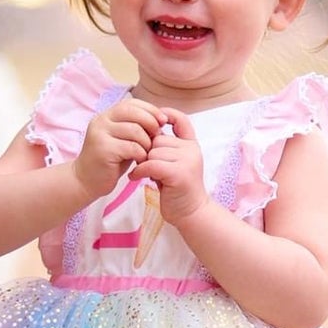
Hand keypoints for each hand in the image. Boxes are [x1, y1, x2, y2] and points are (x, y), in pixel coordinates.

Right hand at [71, 96, 162, 201]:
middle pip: (134, 112)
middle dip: (151, 123)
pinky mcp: (103, 149)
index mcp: (107, 116)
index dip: (150, 110)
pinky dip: (141, 155)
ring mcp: (100, 134)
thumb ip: (137, 128)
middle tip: (158, 137)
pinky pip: (132, 147)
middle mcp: (101, 121)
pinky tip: (140, 162)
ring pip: (135, 130)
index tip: (163, 121)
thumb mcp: (124, 140)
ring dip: (147, 143)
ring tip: (147, 153)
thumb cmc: (111, 161)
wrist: (87, 181)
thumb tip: (161, 120)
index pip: (132, 103)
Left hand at [131, 108, 207, 224]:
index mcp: (191, 145)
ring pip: (153, 151)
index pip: (181, 119)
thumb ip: (166, 148)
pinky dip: (140, 170)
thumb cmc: (177, 189)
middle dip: (148, 151)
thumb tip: (145, 134)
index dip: (167, 115)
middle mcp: (191, 150)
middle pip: (158, 138)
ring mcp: (187, 161)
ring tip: (144, 173)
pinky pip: (151, 164)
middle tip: (146, 165)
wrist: (190, 213)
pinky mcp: (178, 173)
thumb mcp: (174, 164)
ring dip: (143, 163)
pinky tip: (136, 177)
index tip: (154, 123)